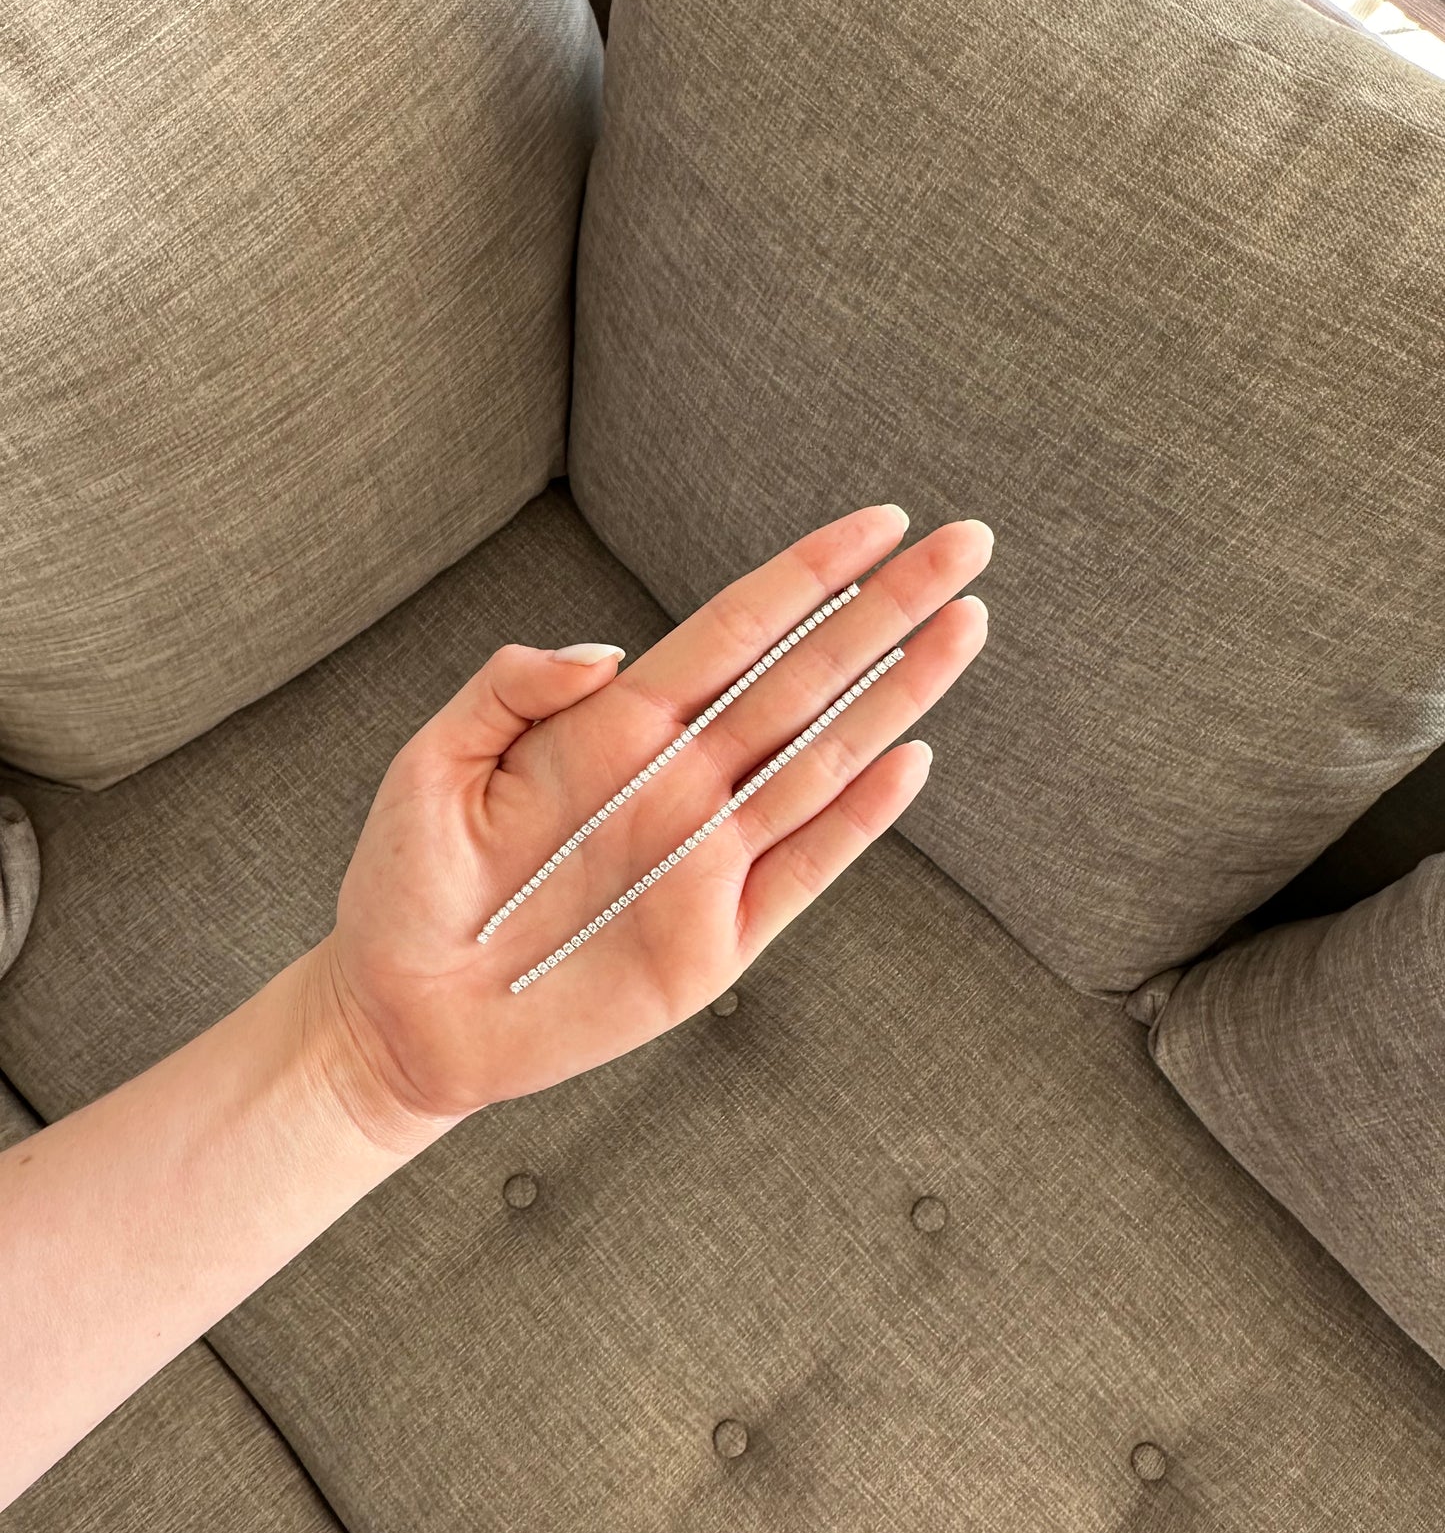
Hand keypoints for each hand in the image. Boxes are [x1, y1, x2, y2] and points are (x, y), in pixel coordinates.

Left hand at [318, 504, 991, 1141]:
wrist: (403, 1012)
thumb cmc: (409, 883)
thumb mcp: (431, 762)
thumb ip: (510, 689)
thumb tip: (606, 653)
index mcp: (617, 729)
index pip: (735, 629)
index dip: (808, 574)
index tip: (880, 521)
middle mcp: (680, 782)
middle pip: (805, 679)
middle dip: (886, 609)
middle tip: (965, 544)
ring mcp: (707, 861)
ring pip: (825, 760)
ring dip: (897, 695)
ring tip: (964, 627)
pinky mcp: (716, 943)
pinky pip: (804, 870)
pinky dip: (859, 819)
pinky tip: (909, 758)